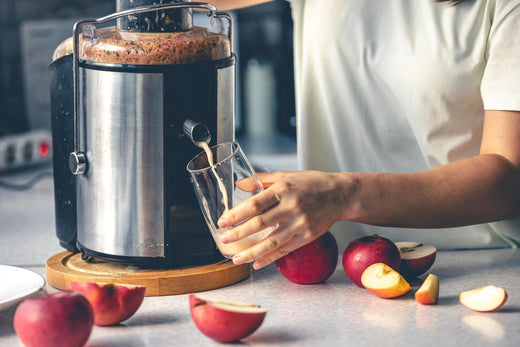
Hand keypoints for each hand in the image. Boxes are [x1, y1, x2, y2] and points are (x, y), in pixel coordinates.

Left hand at [217, 170, 346, 269]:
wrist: (340, 195)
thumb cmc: (312, 183)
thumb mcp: (286, 176)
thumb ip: (261, 180)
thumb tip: (239, 184)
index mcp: (283, 189)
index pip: (255, 204)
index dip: (237, 214)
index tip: (223, 222)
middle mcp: (291, 207)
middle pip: (260, 224)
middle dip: (239, 233)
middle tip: (223, 239)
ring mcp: (300, 223)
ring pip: (271, 242)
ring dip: (251, 252)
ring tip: (236, 258)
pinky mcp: (307, 236)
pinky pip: (285, 250)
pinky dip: (270, 258)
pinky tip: (257, 263)